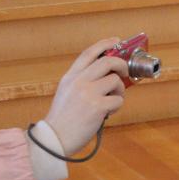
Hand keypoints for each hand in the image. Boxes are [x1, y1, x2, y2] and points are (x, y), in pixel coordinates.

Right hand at [43, 38, 128, 153]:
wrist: (54, 138)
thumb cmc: (64, 118)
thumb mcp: (67, 93)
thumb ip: (83, 81)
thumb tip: (111, 74)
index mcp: (70, 77)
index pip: (88, 53)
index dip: (104, 44)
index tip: (116, 41)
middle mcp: (78, 81)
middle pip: (108, 61)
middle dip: (122, 65)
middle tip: (125, 73)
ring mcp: (87, 93)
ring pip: (116, 81)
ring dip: (119, 92)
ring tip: (110, 103)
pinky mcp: (97, 106)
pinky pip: (118, 100)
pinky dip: (117, 107)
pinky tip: (106, 114)